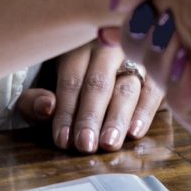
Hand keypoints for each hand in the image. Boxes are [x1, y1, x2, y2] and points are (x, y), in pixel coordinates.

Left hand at [17, 37, 163, 152]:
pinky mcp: (156, 70)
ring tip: (108, 143)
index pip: (71, 79)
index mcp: (76, 45)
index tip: (62, 140)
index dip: (66, 111)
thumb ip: (34, 100)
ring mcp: (134, 56)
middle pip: (99, 83)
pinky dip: (145, 111)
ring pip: (127, 87)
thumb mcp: (42, 85)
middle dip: (91, 116)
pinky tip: (135, 132)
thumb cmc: (68, 78)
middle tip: (85, 145)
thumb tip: (47, 107)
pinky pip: (153, 90)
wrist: (103, 56)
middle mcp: (108, 46)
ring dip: (117, 117)